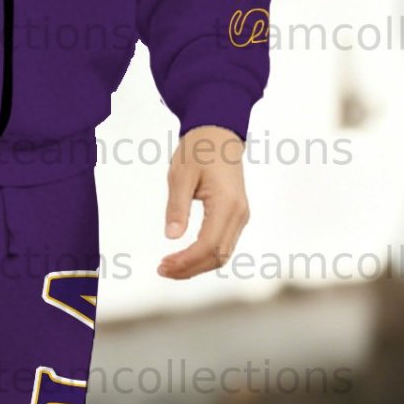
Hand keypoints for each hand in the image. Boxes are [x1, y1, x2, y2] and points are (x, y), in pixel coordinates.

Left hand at [158, 126, 248, 279]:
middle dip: (190, 268)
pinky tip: (185, 256)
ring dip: (197, 265)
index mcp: (227, 204)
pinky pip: (223, 245)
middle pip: (218, 256)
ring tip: (170, 266)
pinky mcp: (237, 216)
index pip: (208, 246)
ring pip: (222, 254)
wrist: (219, 134)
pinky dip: (205, 256)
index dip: (186, 261)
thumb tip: (171, 236)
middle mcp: (239, 214)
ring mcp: (240, 216)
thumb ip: (177, 207)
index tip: (163, 265)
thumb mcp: (180, 175)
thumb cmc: (199, 150)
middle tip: (162, 269)